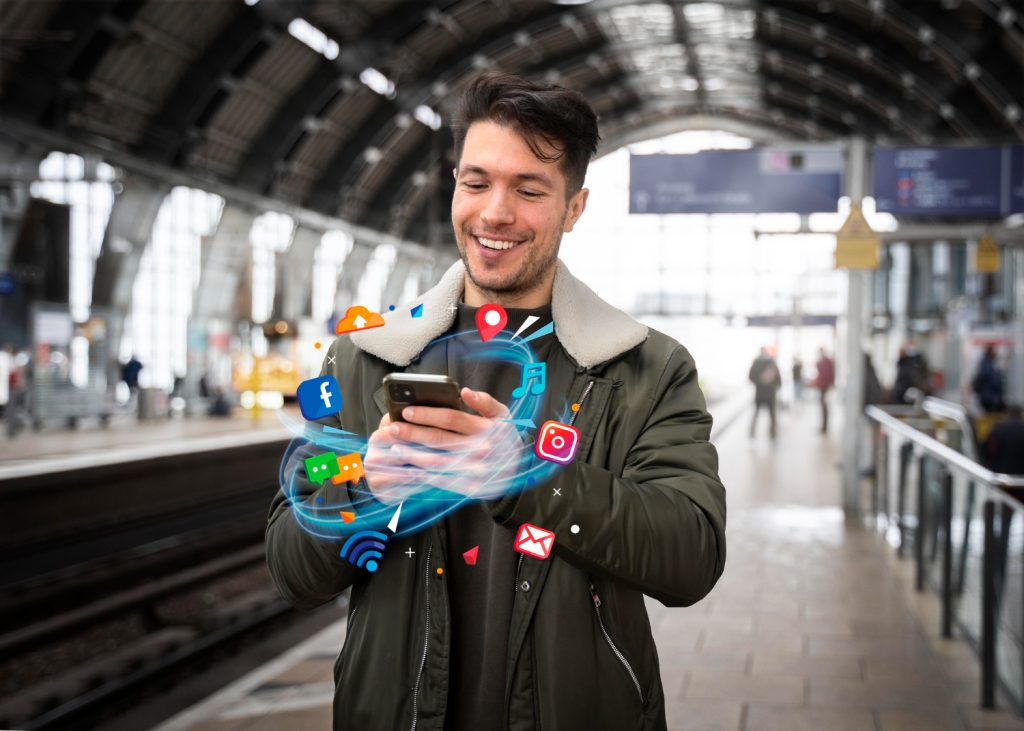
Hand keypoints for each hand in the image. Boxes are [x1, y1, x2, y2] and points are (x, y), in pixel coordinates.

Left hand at [368, 388, 523, 500]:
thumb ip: (485, 401)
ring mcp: (474, 470)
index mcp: (486, 428)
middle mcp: (480, 449)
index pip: (451, 418)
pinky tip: (409, 468)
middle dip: (413, 433)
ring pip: (437, 461)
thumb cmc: (504, 436)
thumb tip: (465, 392)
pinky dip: (424, 474)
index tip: (406, 411)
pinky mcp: (469, 487)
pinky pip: (442, 480)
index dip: (427, 414)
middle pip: (440, 439)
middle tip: (393, 429)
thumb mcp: (502, 415)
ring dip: (413, 455)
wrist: (516, 469)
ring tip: (395, 448)